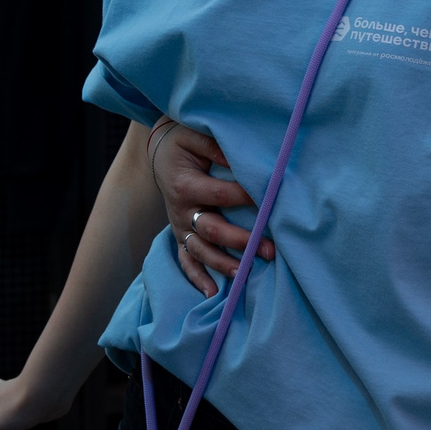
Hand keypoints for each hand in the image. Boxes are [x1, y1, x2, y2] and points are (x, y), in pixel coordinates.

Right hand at [150, 119, 264, 293]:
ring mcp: (180, 226)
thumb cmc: (182, 142)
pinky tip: (212, 293)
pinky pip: (185, 261)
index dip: (245, 197)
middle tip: (270, 250)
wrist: (159, 152)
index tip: (271, 200)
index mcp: (185, 185)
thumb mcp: (194, 136)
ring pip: (200, 251)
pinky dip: (197, 277)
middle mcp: (181, 210)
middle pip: (212, 230)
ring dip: (223, 264)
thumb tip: (240, 159)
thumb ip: (215, 146)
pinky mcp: (181, 235)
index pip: (220, 195)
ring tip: (245, 273)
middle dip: (241, 242)